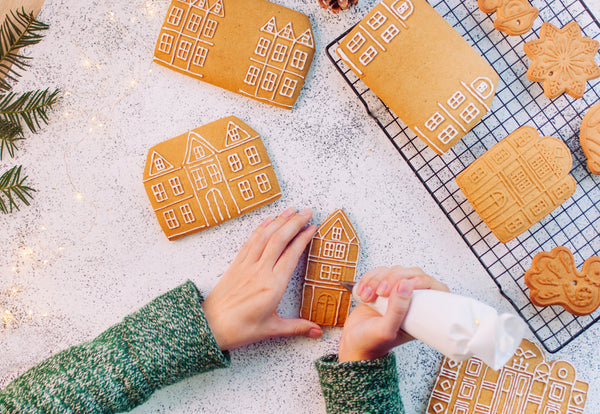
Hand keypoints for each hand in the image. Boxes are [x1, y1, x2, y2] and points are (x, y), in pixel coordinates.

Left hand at [202, 207, 322, 350]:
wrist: (209, 327)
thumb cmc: (238, 329)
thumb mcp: (272, 329)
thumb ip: (297, 327)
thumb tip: (317, 331)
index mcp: (272, 286)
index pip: (291, 255)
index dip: (303, 239)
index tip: (313, 228)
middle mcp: (260, 271)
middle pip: (279, 239)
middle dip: (294, 222)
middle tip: (307, 212)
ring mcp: (247, 266)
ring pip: (264, 236)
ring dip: (278, 221)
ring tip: (290, 211)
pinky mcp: (236, 265)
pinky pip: (250, 242)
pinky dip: (260, 229)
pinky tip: (267, 222)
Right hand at [338, 266, 448, 361]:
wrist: (354, 343)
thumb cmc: (372, 342)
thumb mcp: (386, 330)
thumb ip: (397, 310)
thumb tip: (406, 284)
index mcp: (421, 314)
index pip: (433, 287)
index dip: (421, 280)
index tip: (404, 285)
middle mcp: (411, 301)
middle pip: (411, 273)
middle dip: (392, 278)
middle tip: (380, 293)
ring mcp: (397, 293)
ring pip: (394, 270)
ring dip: (376, 280)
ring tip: (367, 297)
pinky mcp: (382, 287)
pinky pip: (379, 272)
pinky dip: (368, 278)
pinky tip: (362, 292)